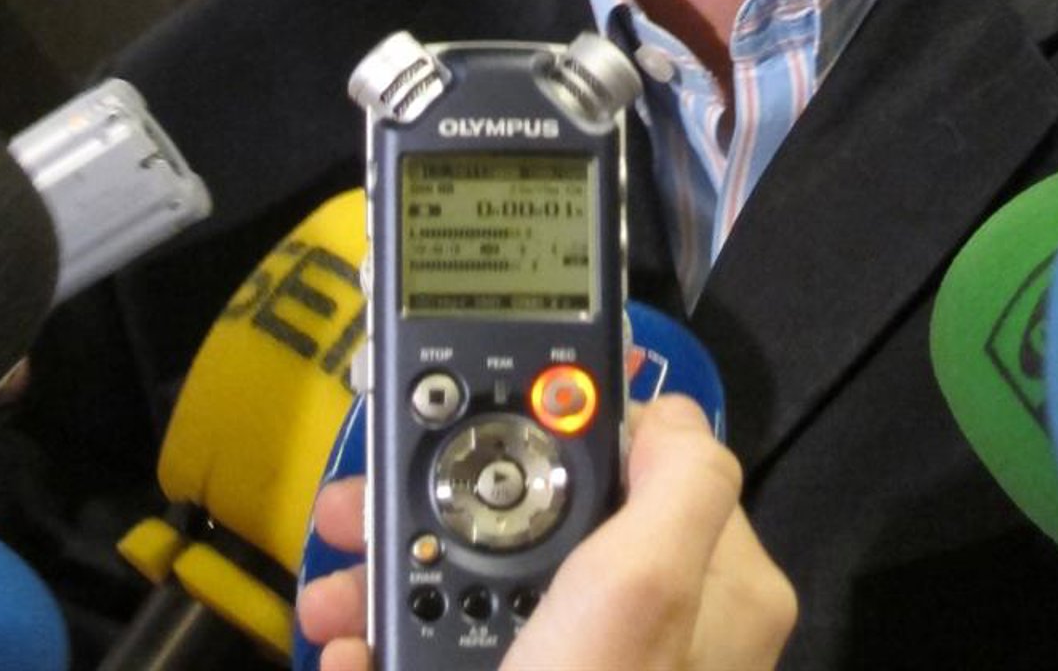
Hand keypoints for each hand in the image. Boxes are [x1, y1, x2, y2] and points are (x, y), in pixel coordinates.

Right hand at [295, 395, 796, 670]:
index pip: (651, 458)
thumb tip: (677, 411)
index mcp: (720, 590)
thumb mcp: (640, 596)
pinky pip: (463, 659)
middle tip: (366, 511)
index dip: (560, 429)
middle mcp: (664, 636)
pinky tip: (356, 653)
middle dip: (447, 506)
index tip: (478, 426)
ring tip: (338, 593)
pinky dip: (401, 650)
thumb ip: (682, 482)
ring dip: (402, 579)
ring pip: (495, 593)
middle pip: (556, 526)